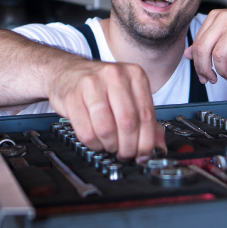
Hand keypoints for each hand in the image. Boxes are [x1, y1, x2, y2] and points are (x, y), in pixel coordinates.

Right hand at [45, 56, 162, 158]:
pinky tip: (96, 141)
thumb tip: (159, 147)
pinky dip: (93, 144)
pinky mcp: (72, 96)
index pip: (146, 115)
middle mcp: (115, 76)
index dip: (146, 142)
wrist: (67, 72)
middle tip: (125, 154)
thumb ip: (146, 120)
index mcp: (135, 75)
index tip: (143, 155)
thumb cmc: (101, 87)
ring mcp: (92, 84)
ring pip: (106, 129)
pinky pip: (86, 132)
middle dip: (128, 147)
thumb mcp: (129, 96)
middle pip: (128, 123)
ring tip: (110, 146)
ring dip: (110, 146)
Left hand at [187, 6, 226, 83]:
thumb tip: (189, 54)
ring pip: (218, 54)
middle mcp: (225, 18)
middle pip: (203, 49)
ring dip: (222, 71)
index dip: (197, 64)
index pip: (197, 44)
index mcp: (215, 17)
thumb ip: (208, 40)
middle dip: (205, 69)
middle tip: (211, 79)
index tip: (203, 74)